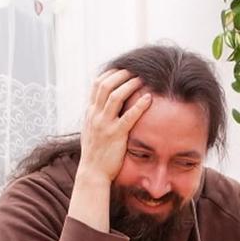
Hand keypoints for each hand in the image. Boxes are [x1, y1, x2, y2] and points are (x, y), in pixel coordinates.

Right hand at [76, 68, 152, 182]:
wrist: (93, 173)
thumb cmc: (96, 153)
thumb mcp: (91, 130)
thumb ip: (97, 116)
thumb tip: (105, 105)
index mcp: (90, 112)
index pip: (97, 84)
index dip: (111, 72)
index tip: (123, 67)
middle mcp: (95, 115)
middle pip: (106, 85)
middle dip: (121, 74)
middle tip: (136, 69)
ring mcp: (104, 125)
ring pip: (115, 96)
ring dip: (130, 84)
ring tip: (143, 78)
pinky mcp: (115, 135)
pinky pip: (128, 116)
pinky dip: (139, 105)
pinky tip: (149, 98)